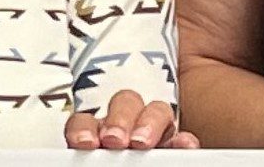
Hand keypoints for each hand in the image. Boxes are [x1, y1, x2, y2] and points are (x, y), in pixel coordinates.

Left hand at [66, 92, 200, 150]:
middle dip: (119, 119)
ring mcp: (151, 131)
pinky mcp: (173, 144)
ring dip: (149, 123)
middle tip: (114, 139)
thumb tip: (79, 159)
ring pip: (155, 110)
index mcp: (95, 132)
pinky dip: (183, 140)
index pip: (84, 120)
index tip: (84, 142)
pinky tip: (183, 145)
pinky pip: (182, 137)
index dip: (82, 128)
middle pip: (123, 102)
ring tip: (142, 143)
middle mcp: (123, 126)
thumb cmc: (105, 162)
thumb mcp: (95, 158)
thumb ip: (90, 158)